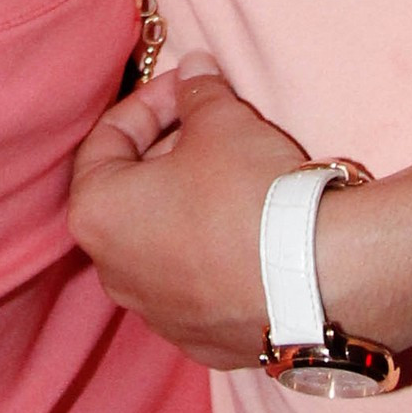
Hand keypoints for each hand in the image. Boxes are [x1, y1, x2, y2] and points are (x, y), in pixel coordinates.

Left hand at [69, 62, 310, 366]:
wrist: (314, 280)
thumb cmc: (250, 193)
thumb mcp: (222, 123)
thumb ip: (198, 92)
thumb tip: (194, 71)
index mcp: (98, 213)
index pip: (107, 139)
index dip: (150, 102)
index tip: (187, 85)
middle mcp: (113, 272)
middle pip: (133, 193)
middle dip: (169, 151)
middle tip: (213, 125)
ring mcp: (157, 315)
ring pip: (163, 242)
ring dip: (190, 204)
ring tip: (237, 176)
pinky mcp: (201, 341)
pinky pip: (197, 284)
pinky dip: (213, 252)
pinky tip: (252, 230)